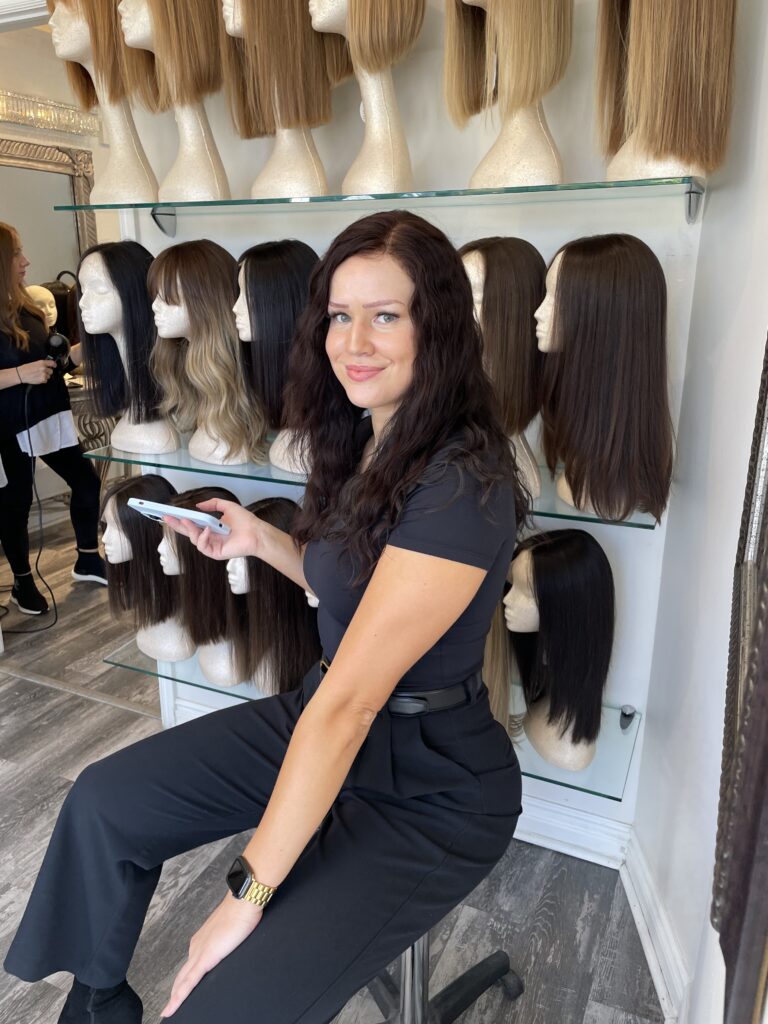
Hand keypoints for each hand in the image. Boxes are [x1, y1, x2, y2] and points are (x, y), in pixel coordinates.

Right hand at [17, 359, 54, 384]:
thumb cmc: (26, 368)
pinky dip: (43, 380)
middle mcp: (44, 368)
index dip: (54, 365)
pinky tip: (38, 378)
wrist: (21, 374)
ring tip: (38, 375)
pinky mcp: (42, 380)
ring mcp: (44, 374)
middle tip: (42, 372)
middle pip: (51, 371)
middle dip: (48, 372)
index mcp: (42, 363)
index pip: (52, 363)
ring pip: (49, 376)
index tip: (54, 366)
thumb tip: (48, 365)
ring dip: (45, 376)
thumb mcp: (35, 363)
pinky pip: (46, 380)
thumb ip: (42, 364)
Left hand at [160, 894, 262, 1017]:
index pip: (189, 966)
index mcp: (201, 940)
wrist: (243, 903)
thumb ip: (226, 940)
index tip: (178, 991)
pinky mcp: (205, 958)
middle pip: (182, 976)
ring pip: (182, 981)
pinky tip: (172, 1008)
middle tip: (169, 1008)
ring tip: (168, 1011)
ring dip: (174, 997)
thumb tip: (229, 945)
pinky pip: (189, 983)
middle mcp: (196, 946)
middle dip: (175, 992)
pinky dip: (179, 997)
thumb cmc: (242, 913)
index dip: (182, 980)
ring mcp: (199, 953)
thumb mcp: (231, 931)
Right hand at [162, 499, 265, 560]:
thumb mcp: (227, 506)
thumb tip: (198, 505)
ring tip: (187, 520)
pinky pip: (202, 546)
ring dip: (189, 529)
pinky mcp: (215, 553)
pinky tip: (207, 529)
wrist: (256, 532)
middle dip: (176, 525)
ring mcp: (211, 546)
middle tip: (166, 517)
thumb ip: (213, 504)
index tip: (169, 513)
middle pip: (188, 532)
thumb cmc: (245, 521)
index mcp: (210, 527)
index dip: (180, 519)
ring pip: (193, 539)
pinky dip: (202, 537)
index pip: (192, 524)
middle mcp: (209, 537)